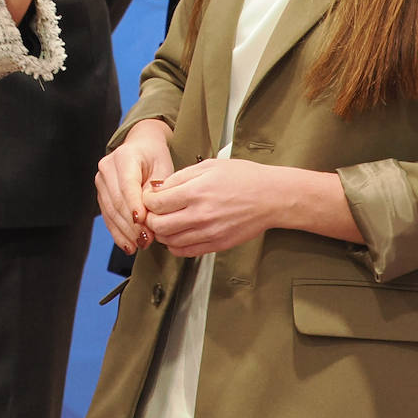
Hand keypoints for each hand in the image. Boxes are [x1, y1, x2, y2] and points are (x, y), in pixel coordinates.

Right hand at [95, 119, 173, 256]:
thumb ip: (155, 190)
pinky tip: (128, 244)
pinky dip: (118, 232)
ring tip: (140, 245)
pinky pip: (107, 216)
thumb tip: (148, 214)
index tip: (143, 223)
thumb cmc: (155, 156)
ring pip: (111, 211)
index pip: (127, 185)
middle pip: (117, 201)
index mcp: (124, 156)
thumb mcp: (163, 168)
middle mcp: (107, 168)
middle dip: (132, 224)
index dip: (134, 205)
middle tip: (147, 240)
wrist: (141, 146)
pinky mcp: (101, 194)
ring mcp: (101, 181)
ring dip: (125, 231)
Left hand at [141, 158, 280, 256]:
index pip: (156, 203)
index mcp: (195, 192)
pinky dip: (175, 246)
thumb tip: (158, 188)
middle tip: (153, 212)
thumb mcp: (208, 166)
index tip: (150, 198)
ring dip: (162, 234)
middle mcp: (200, 215)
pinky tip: (178, 235)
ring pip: (170, 242)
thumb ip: (179, 177)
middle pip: (158, 226)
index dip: (147, 200)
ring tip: (165, 223)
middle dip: (150, 219)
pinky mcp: (217, 245)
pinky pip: (186, 252)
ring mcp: (209, 233)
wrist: (271, 197)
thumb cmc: (243, 178)